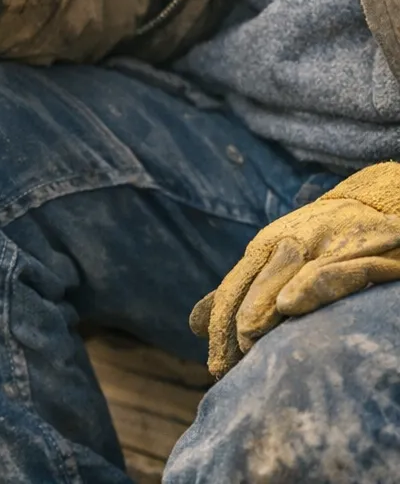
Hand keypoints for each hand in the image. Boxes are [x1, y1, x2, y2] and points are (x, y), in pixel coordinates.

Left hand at [190, 162, 399, 378]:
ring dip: (264, 306)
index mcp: (265, 247)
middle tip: (228, 363)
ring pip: (286, 274)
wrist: (372, 201)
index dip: (220, 325)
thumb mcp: (275, 257)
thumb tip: (195, 324)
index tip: (214, 366)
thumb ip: (241, 290)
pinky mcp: (363, 249)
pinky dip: (311, 285)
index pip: (234, 288)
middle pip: (254, 284)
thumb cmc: (318, 237)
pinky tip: (290, 304)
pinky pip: (335, 269)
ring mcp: (324, 244)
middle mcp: (289, 243)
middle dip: (237, 324)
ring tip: (247, 338)